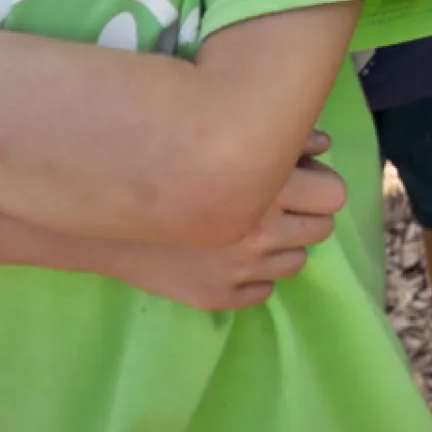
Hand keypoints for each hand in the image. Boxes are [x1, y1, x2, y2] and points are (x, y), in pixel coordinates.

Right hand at [97, 138, 348, 311]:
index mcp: (265, 186)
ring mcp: (240, 270)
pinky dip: (254, 274)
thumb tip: (323, 143)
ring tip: (251, 229)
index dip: (319, 183)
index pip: (333, 194)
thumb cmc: (161, 158)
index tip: (303, 179)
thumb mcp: (223, 135)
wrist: (98, 211)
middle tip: (280, 205)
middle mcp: (259, 231)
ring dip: (281, 245)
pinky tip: (228, 256)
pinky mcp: (219, 297)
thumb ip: (278, 137)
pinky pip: (264, 289)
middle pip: (321, 229)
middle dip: (305, 214)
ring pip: (296, 261)